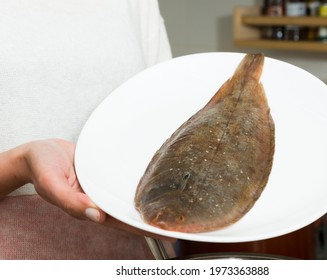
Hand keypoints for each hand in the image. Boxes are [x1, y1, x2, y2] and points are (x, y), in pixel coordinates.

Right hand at [17, 139, 173, 239]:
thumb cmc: (41, 167)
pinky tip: (152, 181)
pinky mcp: (105, 172)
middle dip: (153, 216)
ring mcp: (103, 186)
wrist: (39, 151)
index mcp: (89, 208)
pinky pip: (123, 179)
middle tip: (180, 217)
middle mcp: (100, 199)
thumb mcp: (52, 184)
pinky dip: (137, 183)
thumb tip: (97, 215)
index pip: (122, 222)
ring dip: (148, 200)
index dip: (143, 228)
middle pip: (131, 211)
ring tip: (173, 202)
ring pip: (129, 196)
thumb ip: (71, 201)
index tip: (166, 231)